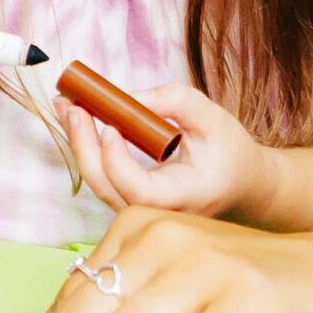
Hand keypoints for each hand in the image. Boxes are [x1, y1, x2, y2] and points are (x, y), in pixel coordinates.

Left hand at [61, 83, 269, 219]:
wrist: (244, 185)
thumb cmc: (230, 153)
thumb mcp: (212, 117)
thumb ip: (173, 101)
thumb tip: (128, 99)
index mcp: (183, 198)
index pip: (137, 190)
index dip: (116, 160)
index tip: (111, 125)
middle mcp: (158, 214)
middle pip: (107, 188)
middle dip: (83, 144)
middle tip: (72, 105)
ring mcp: (142, 213)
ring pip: (100, 185)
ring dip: (80, 144)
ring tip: (68, 106)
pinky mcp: (133, 203)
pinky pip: (104, 180)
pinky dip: (90, 150)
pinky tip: (80, 122)